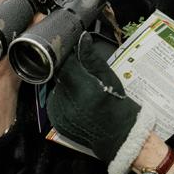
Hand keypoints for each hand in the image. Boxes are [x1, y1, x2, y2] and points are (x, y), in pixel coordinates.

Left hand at [46, 33, 155, 173]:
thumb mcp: (108, 77)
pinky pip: (56, 103)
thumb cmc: (116, 103)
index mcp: (81, 88)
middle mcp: (66, 101)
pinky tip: (78, 103)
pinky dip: (64, 99)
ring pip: (56, 89)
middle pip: (58, 76)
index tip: (70, 51)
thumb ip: (91, 57)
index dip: (65, 55)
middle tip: (83, 75)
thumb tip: (82, 37)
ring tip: (82, 91)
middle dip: (68, 72)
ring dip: (66, 86)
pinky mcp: (55, 122)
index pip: (63, 63)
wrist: (118, 136)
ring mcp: (58, 114)